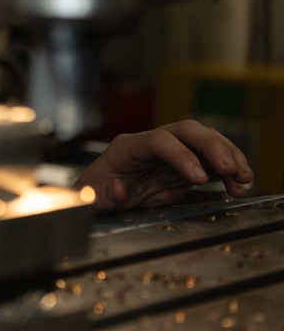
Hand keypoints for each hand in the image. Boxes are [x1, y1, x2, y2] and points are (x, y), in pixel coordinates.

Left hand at [74, 120, 253, 212]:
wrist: (100, 199)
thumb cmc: (92, 194)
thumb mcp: (87, 199)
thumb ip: (99, 195)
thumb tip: (117, 187)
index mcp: (127, 147)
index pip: (158, 140)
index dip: (180, 155)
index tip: (198, 178)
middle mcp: (152, 144)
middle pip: (186, 132)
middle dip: (211, 146)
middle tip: (231, 168)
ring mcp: (170, 154)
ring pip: (203, 142)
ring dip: (227, 156)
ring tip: (243, 177)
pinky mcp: (184, 167)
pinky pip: (210, 162)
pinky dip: (227, 171)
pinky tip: (238, 185)